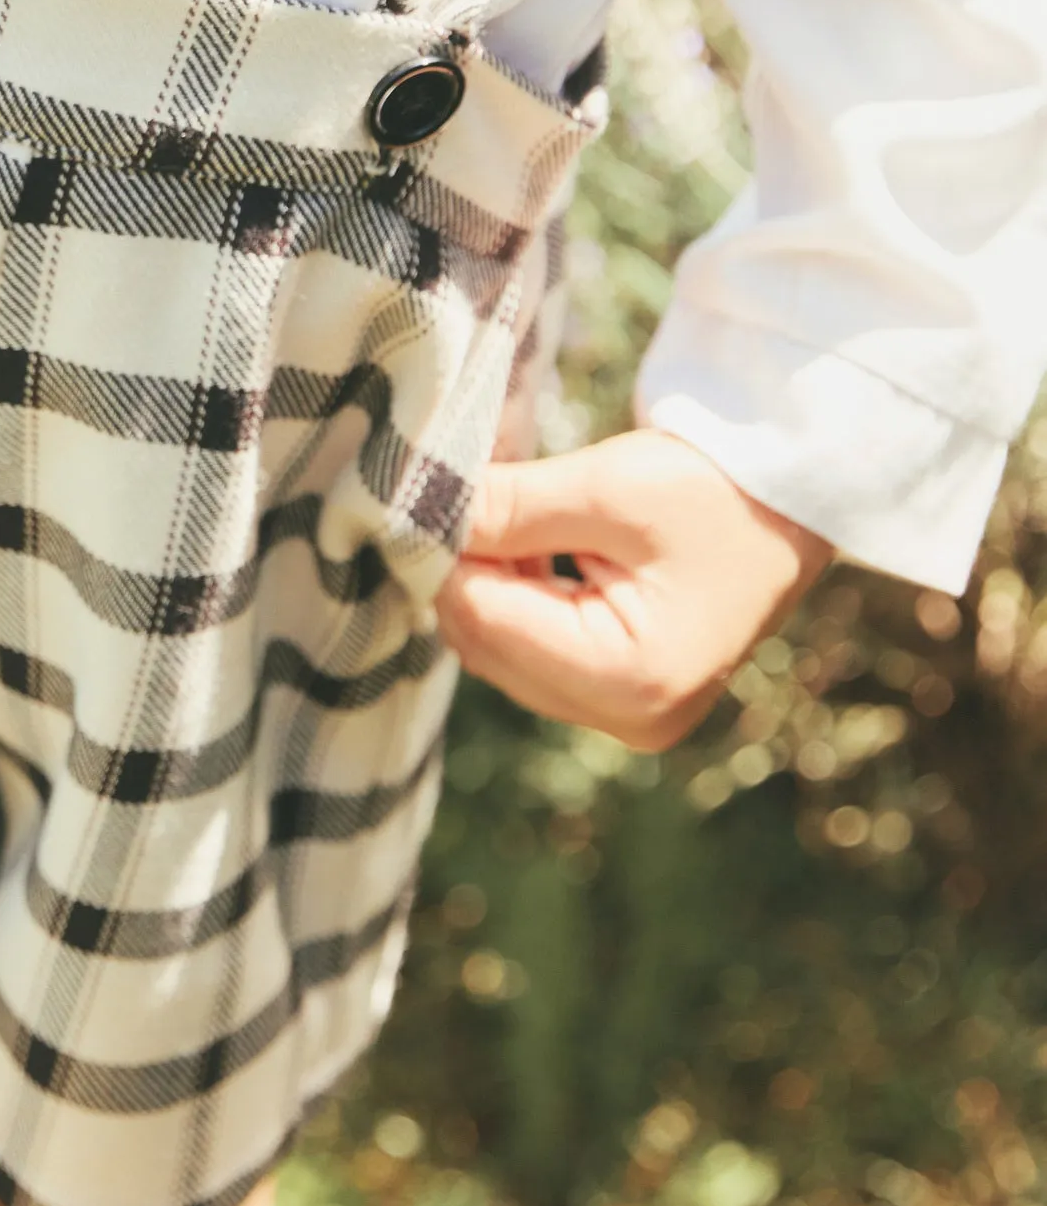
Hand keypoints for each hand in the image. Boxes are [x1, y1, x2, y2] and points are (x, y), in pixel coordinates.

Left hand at [434, 429, 833, 751]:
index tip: (444, 489)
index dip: (450, 552)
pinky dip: (518, 600)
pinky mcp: (624, 700)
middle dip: (467, 570)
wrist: (791, 499)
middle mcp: (629, 720)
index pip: (482, 618)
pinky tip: (545, 549)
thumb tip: (414, 511)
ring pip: (498, 652)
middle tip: (479, 493)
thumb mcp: (606, 486)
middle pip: (484, 644)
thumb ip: (506, 506)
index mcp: (631, 678)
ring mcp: (628, 718)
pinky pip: (530, 655)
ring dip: (491, 583)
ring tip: (526, 517)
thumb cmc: (713, 486)